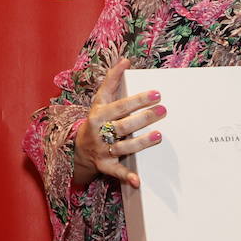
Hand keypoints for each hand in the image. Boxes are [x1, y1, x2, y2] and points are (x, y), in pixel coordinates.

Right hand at [73, 57, 166, 187]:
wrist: (77, 148)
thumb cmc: (96, 119)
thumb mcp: (100, 100)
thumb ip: (112, 80)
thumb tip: (125, 60)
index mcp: (99, 114)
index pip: (120, 105)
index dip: (138, 99)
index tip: (157, 93)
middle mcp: (99, 132)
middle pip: (123, 124)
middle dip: (144, 117)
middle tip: (163, 109)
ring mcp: (102, 149)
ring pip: (122, 146)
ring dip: (140, 143)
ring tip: (159, 136)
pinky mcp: (105, 165)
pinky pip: (116, 172)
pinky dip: (126, 176)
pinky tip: (138, 180)